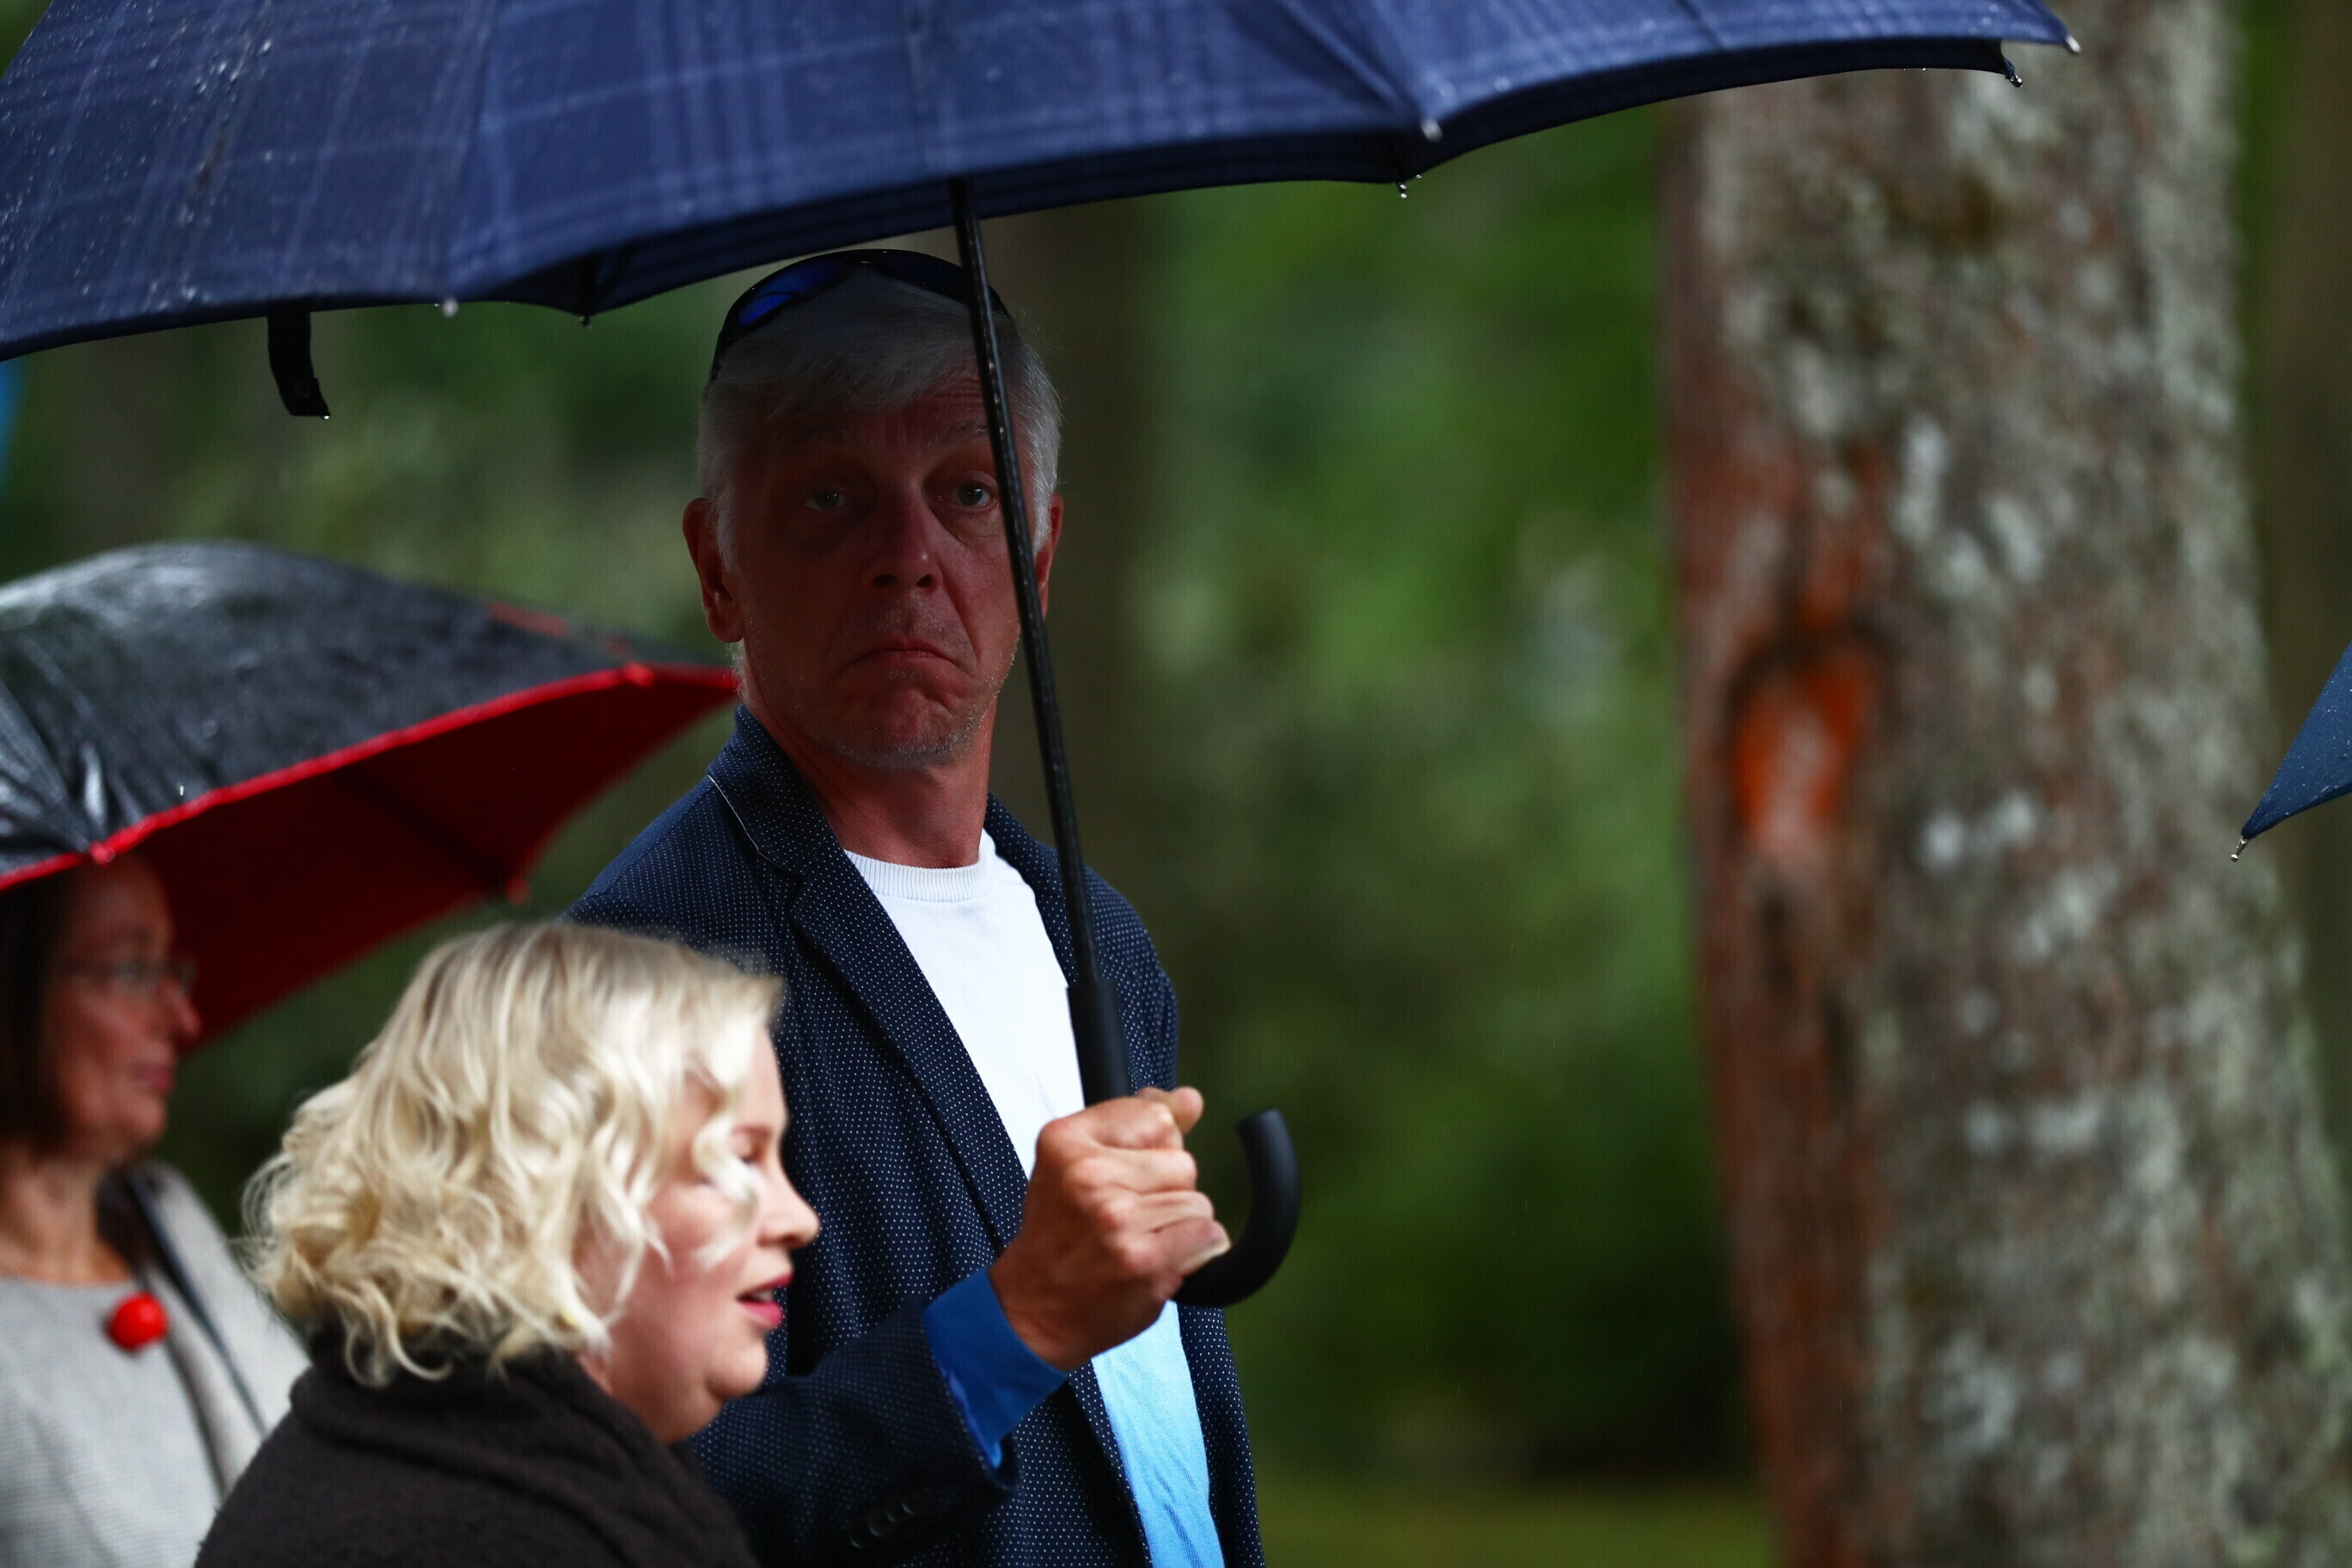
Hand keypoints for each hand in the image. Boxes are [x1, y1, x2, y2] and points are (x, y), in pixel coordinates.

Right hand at [989, 1087, 1230, 1369]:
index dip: (1155, 1149)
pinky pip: (1209, 1236)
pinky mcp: (1144, 1259)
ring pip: (1198, 1202)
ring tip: (1138, 1242)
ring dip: (1179, 1226)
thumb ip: (1132, 1124)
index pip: (1157, 1116)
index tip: (1130, 1173)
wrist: (1034, 1309)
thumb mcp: (1076, 1162)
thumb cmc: (1059, 1237)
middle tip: (1127, 1217)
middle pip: (1183, 1161)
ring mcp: (1117, 1218)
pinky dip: (1196, 1253)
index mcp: (1067, 1140)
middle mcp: (1088, 1175)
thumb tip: (1189, 1099)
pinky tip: (1160, 1261)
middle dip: (1168, 1191)